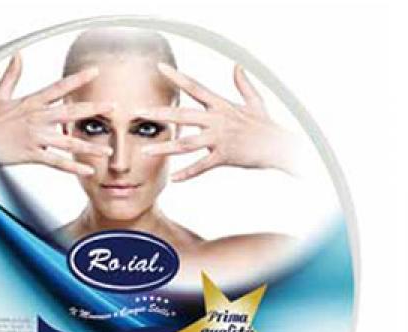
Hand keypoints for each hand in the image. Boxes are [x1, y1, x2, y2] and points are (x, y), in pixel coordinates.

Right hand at [0, 53, 113, 175]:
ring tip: (107, 149)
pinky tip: (88, 170)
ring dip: (89, 146)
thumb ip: (12, 75)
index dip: (77, 79)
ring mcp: (35, 137)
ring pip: (68, 141)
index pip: (59, 88)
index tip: (95, 72)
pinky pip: (57, 162)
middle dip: (93, 109)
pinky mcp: (31, 154)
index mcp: (31, 103)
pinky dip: (73, 167)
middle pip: (70, 112)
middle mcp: (37, 118)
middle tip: (113, 107)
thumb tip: (18, 55)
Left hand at [138, 63, 302, 180]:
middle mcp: (217, 120)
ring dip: (165, 147)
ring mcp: (220, 139)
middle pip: (183, 115)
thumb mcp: (256, 101)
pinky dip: (188, 173)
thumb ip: (243, 84)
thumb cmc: (266, 126)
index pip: (195, 87)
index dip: (177, 77)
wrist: (280, 145)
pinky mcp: (225, 156)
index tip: (159, 68)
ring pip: (187, 144)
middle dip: (159, 115)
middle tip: (138, 113)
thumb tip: (237, 66)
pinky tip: (174, 179)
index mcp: (221, 106)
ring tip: (145, 151)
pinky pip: (202, 166)